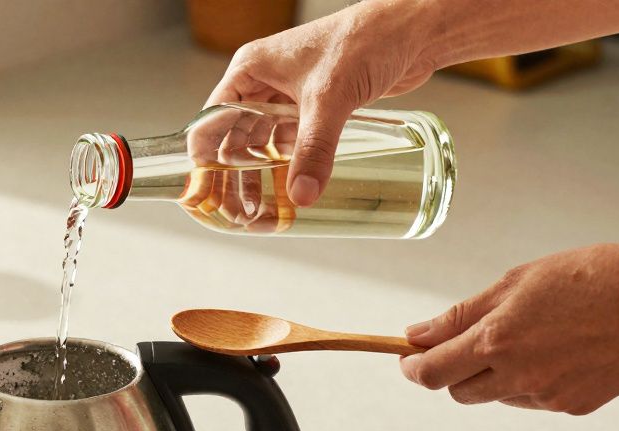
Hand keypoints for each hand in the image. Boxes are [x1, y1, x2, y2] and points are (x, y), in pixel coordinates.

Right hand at [205, 0, 438, 206]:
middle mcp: (265, 83)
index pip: (213, 118)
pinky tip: (286, 190)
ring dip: (259, 174)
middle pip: (235, 137)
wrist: (413, 31)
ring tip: (256, 209)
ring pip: (263, 143)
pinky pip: (292, 143)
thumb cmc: (365, 39)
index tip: (205, 190)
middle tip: (235, 210)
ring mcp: (290, 96)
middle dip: (233, 174)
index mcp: (251, 69)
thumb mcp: (330, 98)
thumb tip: (302, 194)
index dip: (205, 156)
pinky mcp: (316, 107)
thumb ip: (314, 149)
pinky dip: (287, 166)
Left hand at [400, 244, 618, 414]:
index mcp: (498, 340)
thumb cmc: (601, 278)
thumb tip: (419, 334)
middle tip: (461, 344)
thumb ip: (463, 314)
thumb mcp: (519, 281)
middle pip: (457, 391)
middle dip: (450, 371)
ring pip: (495, 396)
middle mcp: (518, 375)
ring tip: (523, 338)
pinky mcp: (572, 406)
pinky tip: (553, 352)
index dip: (412, 367)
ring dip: (490, 376)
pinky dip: (527, 381)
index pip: (431, 371)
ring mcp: (547, 396)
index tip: (408, 357)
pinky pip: (531, 400)